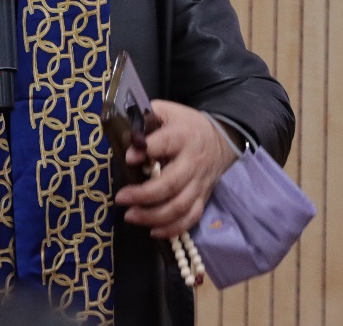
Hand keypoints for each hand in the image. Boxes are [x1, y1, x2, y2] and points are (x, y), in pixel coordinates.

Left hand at [114, 100, 239, 238]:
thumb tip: (126, 134)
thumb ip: (146, 118)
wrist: (221, 139)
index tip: (128, 158)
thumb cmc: (185, 125)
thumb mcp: (168, 112)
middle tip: (121, 198)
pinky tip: (153, 231)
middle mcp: (192, 162)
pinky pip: (191, 218)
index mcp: (182, 136)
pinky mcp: (203, 198)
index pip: (166, 143)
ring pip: (180, 206)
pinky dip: (173, 229)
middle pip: (171, 183)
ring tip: (130, 216)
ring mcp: (199, 183)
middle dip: (144, 195)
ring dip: (154, 216)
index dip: (146, 150)